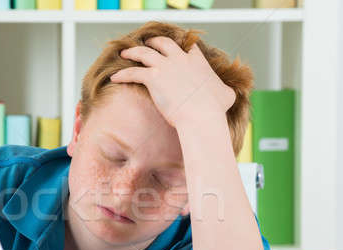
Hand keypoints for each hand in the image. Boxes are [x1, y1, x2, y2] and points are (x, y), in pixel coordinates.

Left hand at [110, 38, 235, 127]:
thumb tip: (228, 94)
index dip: (181, 47)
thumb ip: (224, 90)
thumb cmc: (215, 109)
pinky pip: (133, 72)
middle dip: (154, 42)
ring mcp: (165, 66)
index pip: (187, 47)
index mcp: (197, 61)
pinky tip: (114, 77)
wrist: (201, 115)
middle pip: (163, 43)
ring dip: (133, 52)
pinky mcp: (153, 77)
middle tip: (147, 44)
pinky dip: (123, 74)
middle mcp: (180, 59)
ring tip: (125, 53)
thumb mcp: (227, 95)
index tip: (176, 49)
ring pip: (144, 52)